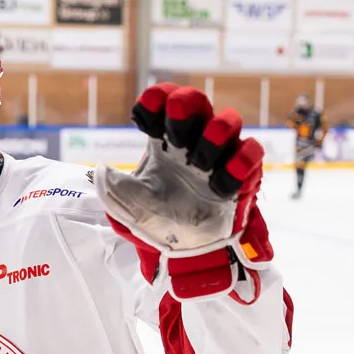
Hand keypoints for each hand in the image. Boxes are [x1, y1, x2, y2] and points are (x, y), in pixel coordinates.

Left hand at [94, 84, 269, 300]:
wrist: (188, 253)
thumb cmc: (160, 220)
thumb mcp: (129, 204)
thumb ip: (113, 186)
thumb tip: (101, 169)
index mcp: (164, 140)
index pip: (162, 101)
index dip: (154, 100)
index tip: (142, 119)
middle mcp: (193, 140)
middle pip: (196, 100)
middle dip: (184, 107)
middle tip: (174, 137)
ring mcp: (220, 155)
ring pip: (228, 120)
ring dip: (213, 135)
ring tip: (199, 164)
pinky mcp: (244, 175)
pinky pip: (251, 151)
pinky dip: (240, 162)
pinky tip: (222, 186)